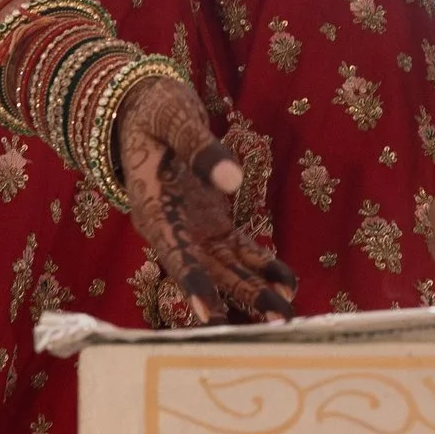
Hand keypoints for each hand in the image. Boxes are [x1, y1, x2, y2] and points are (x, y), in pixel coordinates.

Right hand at [116, 74, 295, 325]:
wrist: (146, 110)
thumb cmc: (153, 111)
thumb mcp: (172, 118)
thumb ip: (199, 147)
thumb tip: (232, 180)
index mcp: (152, 208)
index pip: (172, 251)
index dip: (191, 282)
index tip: (210, 314)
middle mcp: (171, 230)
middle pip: (205, 271)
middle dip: (237, 298)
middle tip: (273, 324)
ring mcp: (193, 230)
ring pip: (225, 267)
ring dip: (254, 290)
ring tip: (286, 315)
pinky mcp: (213, 224)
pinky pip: (240, 250)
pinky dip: (263, 265)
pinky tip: (287, 282)